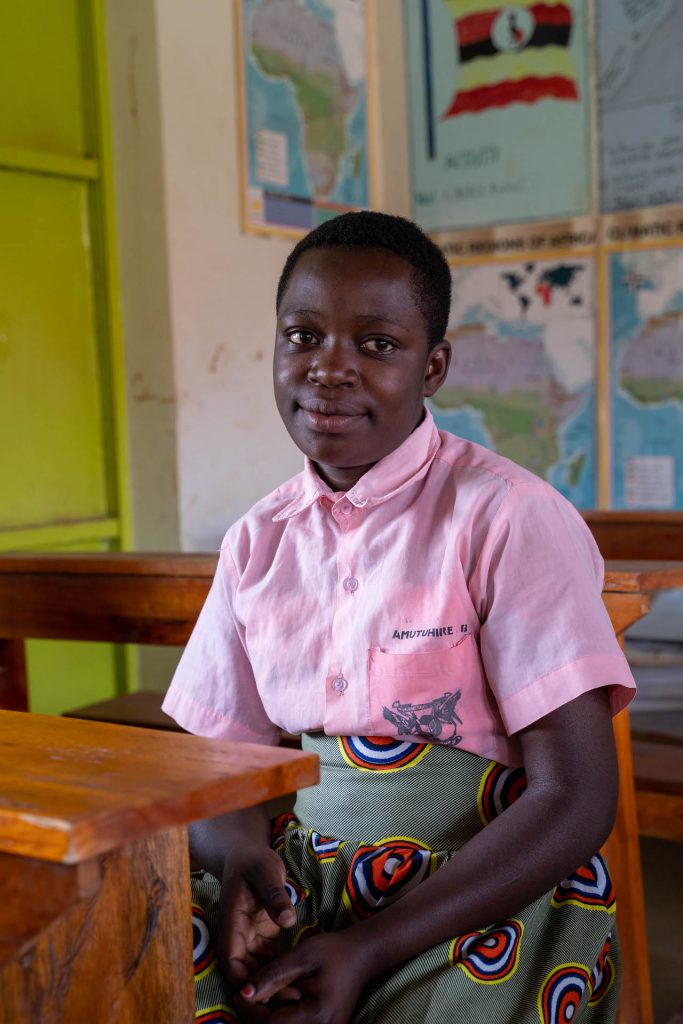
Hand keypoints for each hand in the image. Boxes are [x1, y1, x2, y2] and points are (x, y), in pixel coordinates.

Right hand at [218, 844, 297, 990]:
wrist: (248, 856)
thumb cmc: (254, 861)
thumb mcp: (266, 872)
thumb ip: (275, 895)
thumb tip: (287, 920)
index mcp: (232, 923)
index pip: (230, 961)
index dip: (244, 981)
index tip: (266, 991)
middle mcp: (237, 936)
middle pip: (244, 974)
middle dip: (263, 991)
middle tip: (291, 999)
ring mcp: (249, 939)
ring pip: (256, 972)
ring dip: (272, 986)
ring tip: (297, 996)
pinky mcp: (261, 938)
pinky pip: (267, 963)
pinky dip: (278, 974)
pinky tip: (298, 983)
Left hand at [238, 930, 368, 1023]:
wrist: (362, 956)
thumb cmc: (334, 952)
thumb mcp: (302, 956)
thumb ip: (273, 975)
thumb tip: (244, 994)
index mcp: (316, 1016)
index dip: (249, 1011)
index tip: (240, 992)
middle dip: (257, 1014)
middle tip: (253, 992)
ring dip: (269, 1016)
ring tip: (269, 993)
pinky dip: (281, 1017)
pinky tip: (281, 1000)